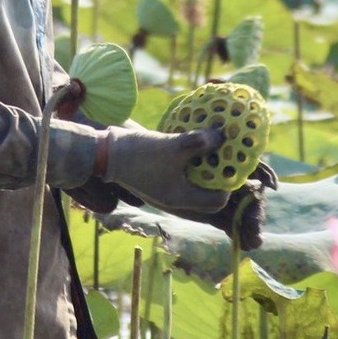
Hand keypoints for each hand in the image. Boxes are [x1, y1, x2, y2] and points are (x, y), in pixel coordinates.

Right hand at [101, 125, 231, 213]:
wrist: (104, 153)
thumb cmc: (139, 153)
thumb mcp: (173, 146)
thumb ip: (200, 142)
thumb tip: (224, 137)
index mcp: (181, 198)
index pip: (217, 201)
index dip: (229, 183)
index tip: (232, 162)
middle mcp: (175, 199)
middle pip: (208, 196)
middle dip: (218, 176)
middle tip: (225, 155)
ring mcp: (165, 190)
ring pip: (194, 185)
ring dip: (205, 169)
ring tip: (211, 148)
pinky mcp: (157, 180)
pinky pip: (181, 177)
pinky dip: (190, 165)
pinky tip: (191, 147)